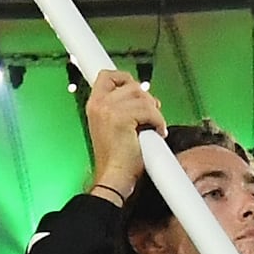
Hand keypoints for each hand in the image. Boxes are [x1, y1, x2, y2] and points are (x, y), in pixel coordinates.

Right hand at [81, 69, 164, 197]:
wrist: (114, 177)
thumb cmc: (117, 158)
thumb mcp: (114, 126)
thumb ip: (122, 107)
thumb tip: (143, 94)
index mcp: (94, 105)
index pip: (107, 76)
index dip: (124, 78)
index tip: (135, 85)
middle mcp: (98, 104)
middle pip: (130, 83)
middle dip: (145, 97)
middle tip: (150, 114)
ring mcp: (108, 109)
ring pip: (142, 96)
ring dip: (154, 112)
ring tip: (153, 127)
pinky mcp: (121, 118)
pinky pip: (150, 110)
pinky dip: (158, 122)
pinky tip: (157, 132)